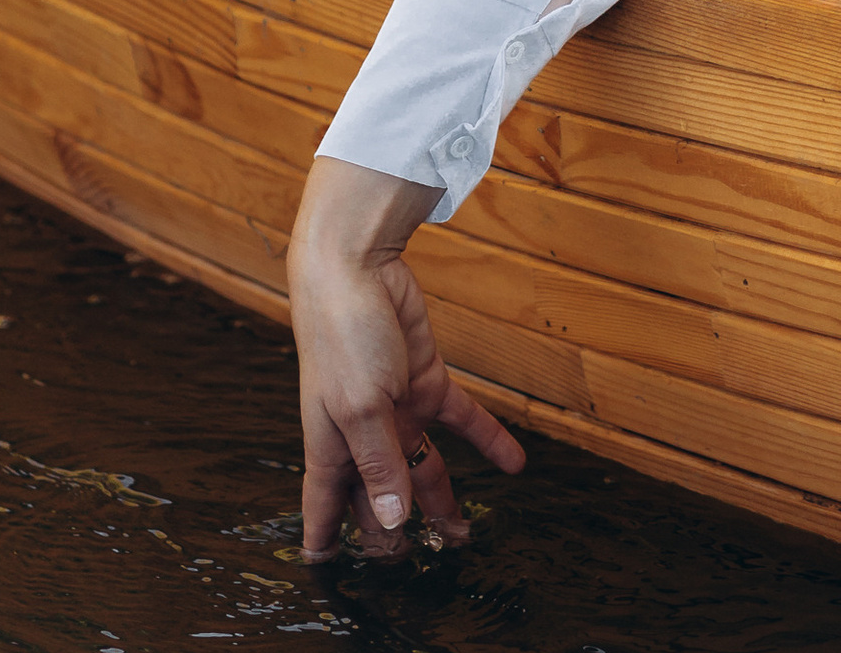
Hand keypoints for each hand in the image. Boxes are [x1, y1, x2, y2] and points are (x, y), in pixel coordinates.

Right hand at [289, 155, 526, 560]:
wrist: (358, 267)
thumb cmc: (343, 337)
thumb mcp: (361, 408)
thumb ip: (379, 465)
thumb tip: (393, 521)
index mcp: (333, 448)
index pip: (326, 508)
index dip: (327, 541)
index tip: (329, 573)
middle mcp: (365, 435)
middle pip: (381, 496)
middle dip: (398, 532)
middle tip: (423, 563)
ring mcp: (398, 409)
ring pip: (424, 466)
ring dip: (444, 500)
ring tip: (465, 537)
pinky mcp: (426, 381)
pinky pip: (463, 419)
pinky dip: (489, 441)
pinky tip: (514, 464)